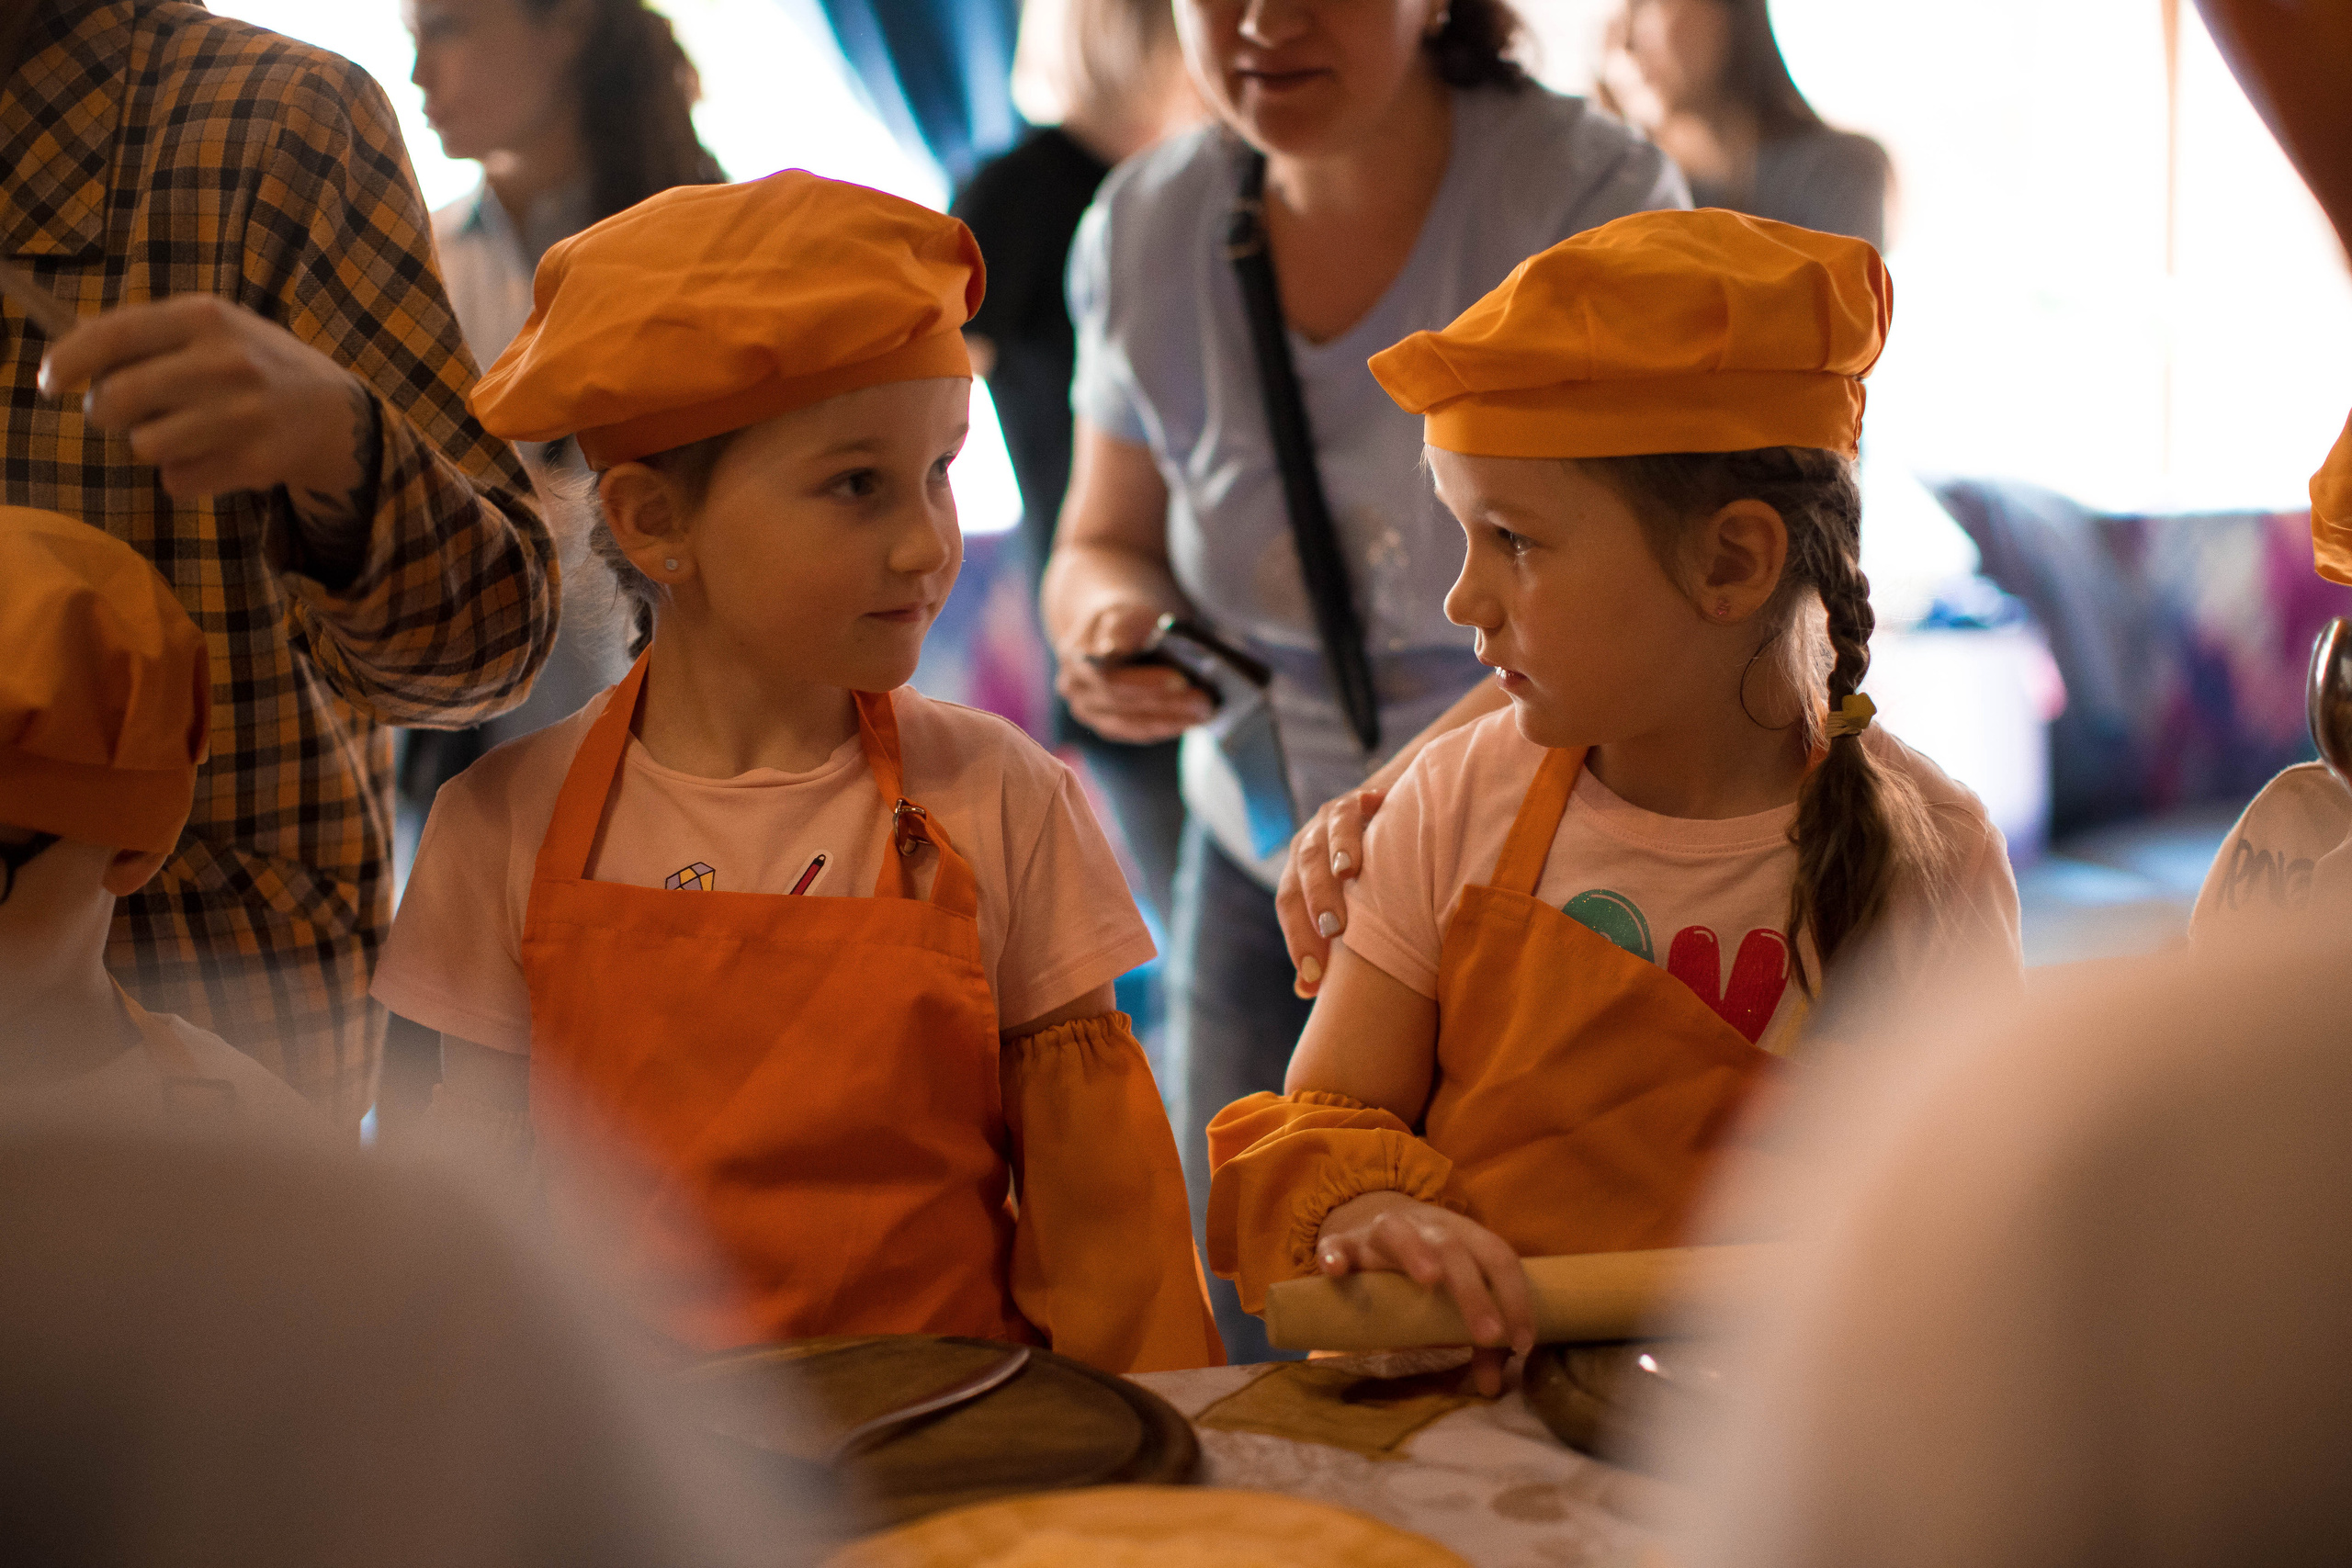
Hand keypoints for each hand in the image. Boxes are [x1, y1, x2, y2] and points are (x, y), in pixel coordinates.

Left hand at [42, 294, 372, 516]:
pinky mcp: (255, 462)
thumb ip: (151, 336)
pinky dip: (184, 475)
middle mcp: (224, 363)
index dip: (67, 361)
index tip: (50, 381)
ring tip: (180, 433)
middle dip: (104, 412)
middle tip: (118, 413)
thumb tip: (72, 359)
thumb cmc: (258, 365)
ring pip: (145, 445)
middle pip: (117, 399)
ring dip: (150, 444)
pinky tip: (213, 457)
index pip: (112, 335)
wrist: (338, 414)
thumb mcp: (215, 328)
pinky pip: (179, 480)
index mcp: (206, 318)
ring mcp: (242, 416)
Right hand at [1055, 599, 1213, 743]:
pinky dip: (1164, 728)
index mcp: (1076, 653)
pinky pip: (1135, 732)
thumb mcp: (1126, 610)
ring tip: (1204, 713)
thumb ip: (1123, 625)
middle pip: (1123, 702)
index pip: (1108, 676)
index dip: (1144, 682)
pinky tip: (1190, 721)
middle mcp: (1074, 686)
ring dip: (1170, 720)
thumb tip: (1117, 646)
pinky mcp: (1103, 725)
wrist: (1112, 631)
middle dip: (1167, 703)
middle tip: (1206, 702)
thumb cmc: (1126, 619)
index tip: (1181, 680)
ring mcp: (1086, 710)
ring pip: (1130, 722)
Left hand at [1276, 785, 1385, 997]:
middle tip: (1333, 931)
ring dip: (1333, 855)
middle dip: (1315, 903)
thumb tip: (1306, 992)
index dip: (1297, 942)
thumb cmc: (1367, 877)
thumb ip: (1329, 943)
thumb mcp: (1347, 906)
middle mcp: (1304, 849)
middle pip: (1299, 876)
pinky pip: (1347, 813)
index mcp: (1297, 876)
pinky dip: (1355, 822)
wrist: (1385, 816)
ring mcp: (1324, 823)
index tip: (1313, 979)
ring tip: (1347, 873)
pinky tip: (1369, 828)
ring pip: (1319, 842)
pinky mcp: (1351, 801)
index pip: (1288, 908)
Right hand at [1314, 1190, 1533, 1396]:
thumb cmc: (1427, 1268)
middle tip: (1489, 1335)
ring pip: (1398, 1233)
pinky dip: (1335, 1255)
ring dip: (1416, 1252)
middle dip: (1474, 1292)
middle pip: (1454, 1249)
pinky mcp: (1344, 1244)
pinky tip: (1335, 1270)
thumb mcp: (1455, 1298)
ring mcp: (1381, 1232)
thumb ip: (1474, 1337)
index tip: (1522, 1343)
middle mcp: (1426, 1227)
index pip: (1498, 1257)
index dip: (1516, 1298)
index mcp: (1463, 1236)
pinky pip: (1336, 1246)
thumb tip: (1493, 1387)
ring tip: (1429, 1279)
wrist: (1375, 1223)